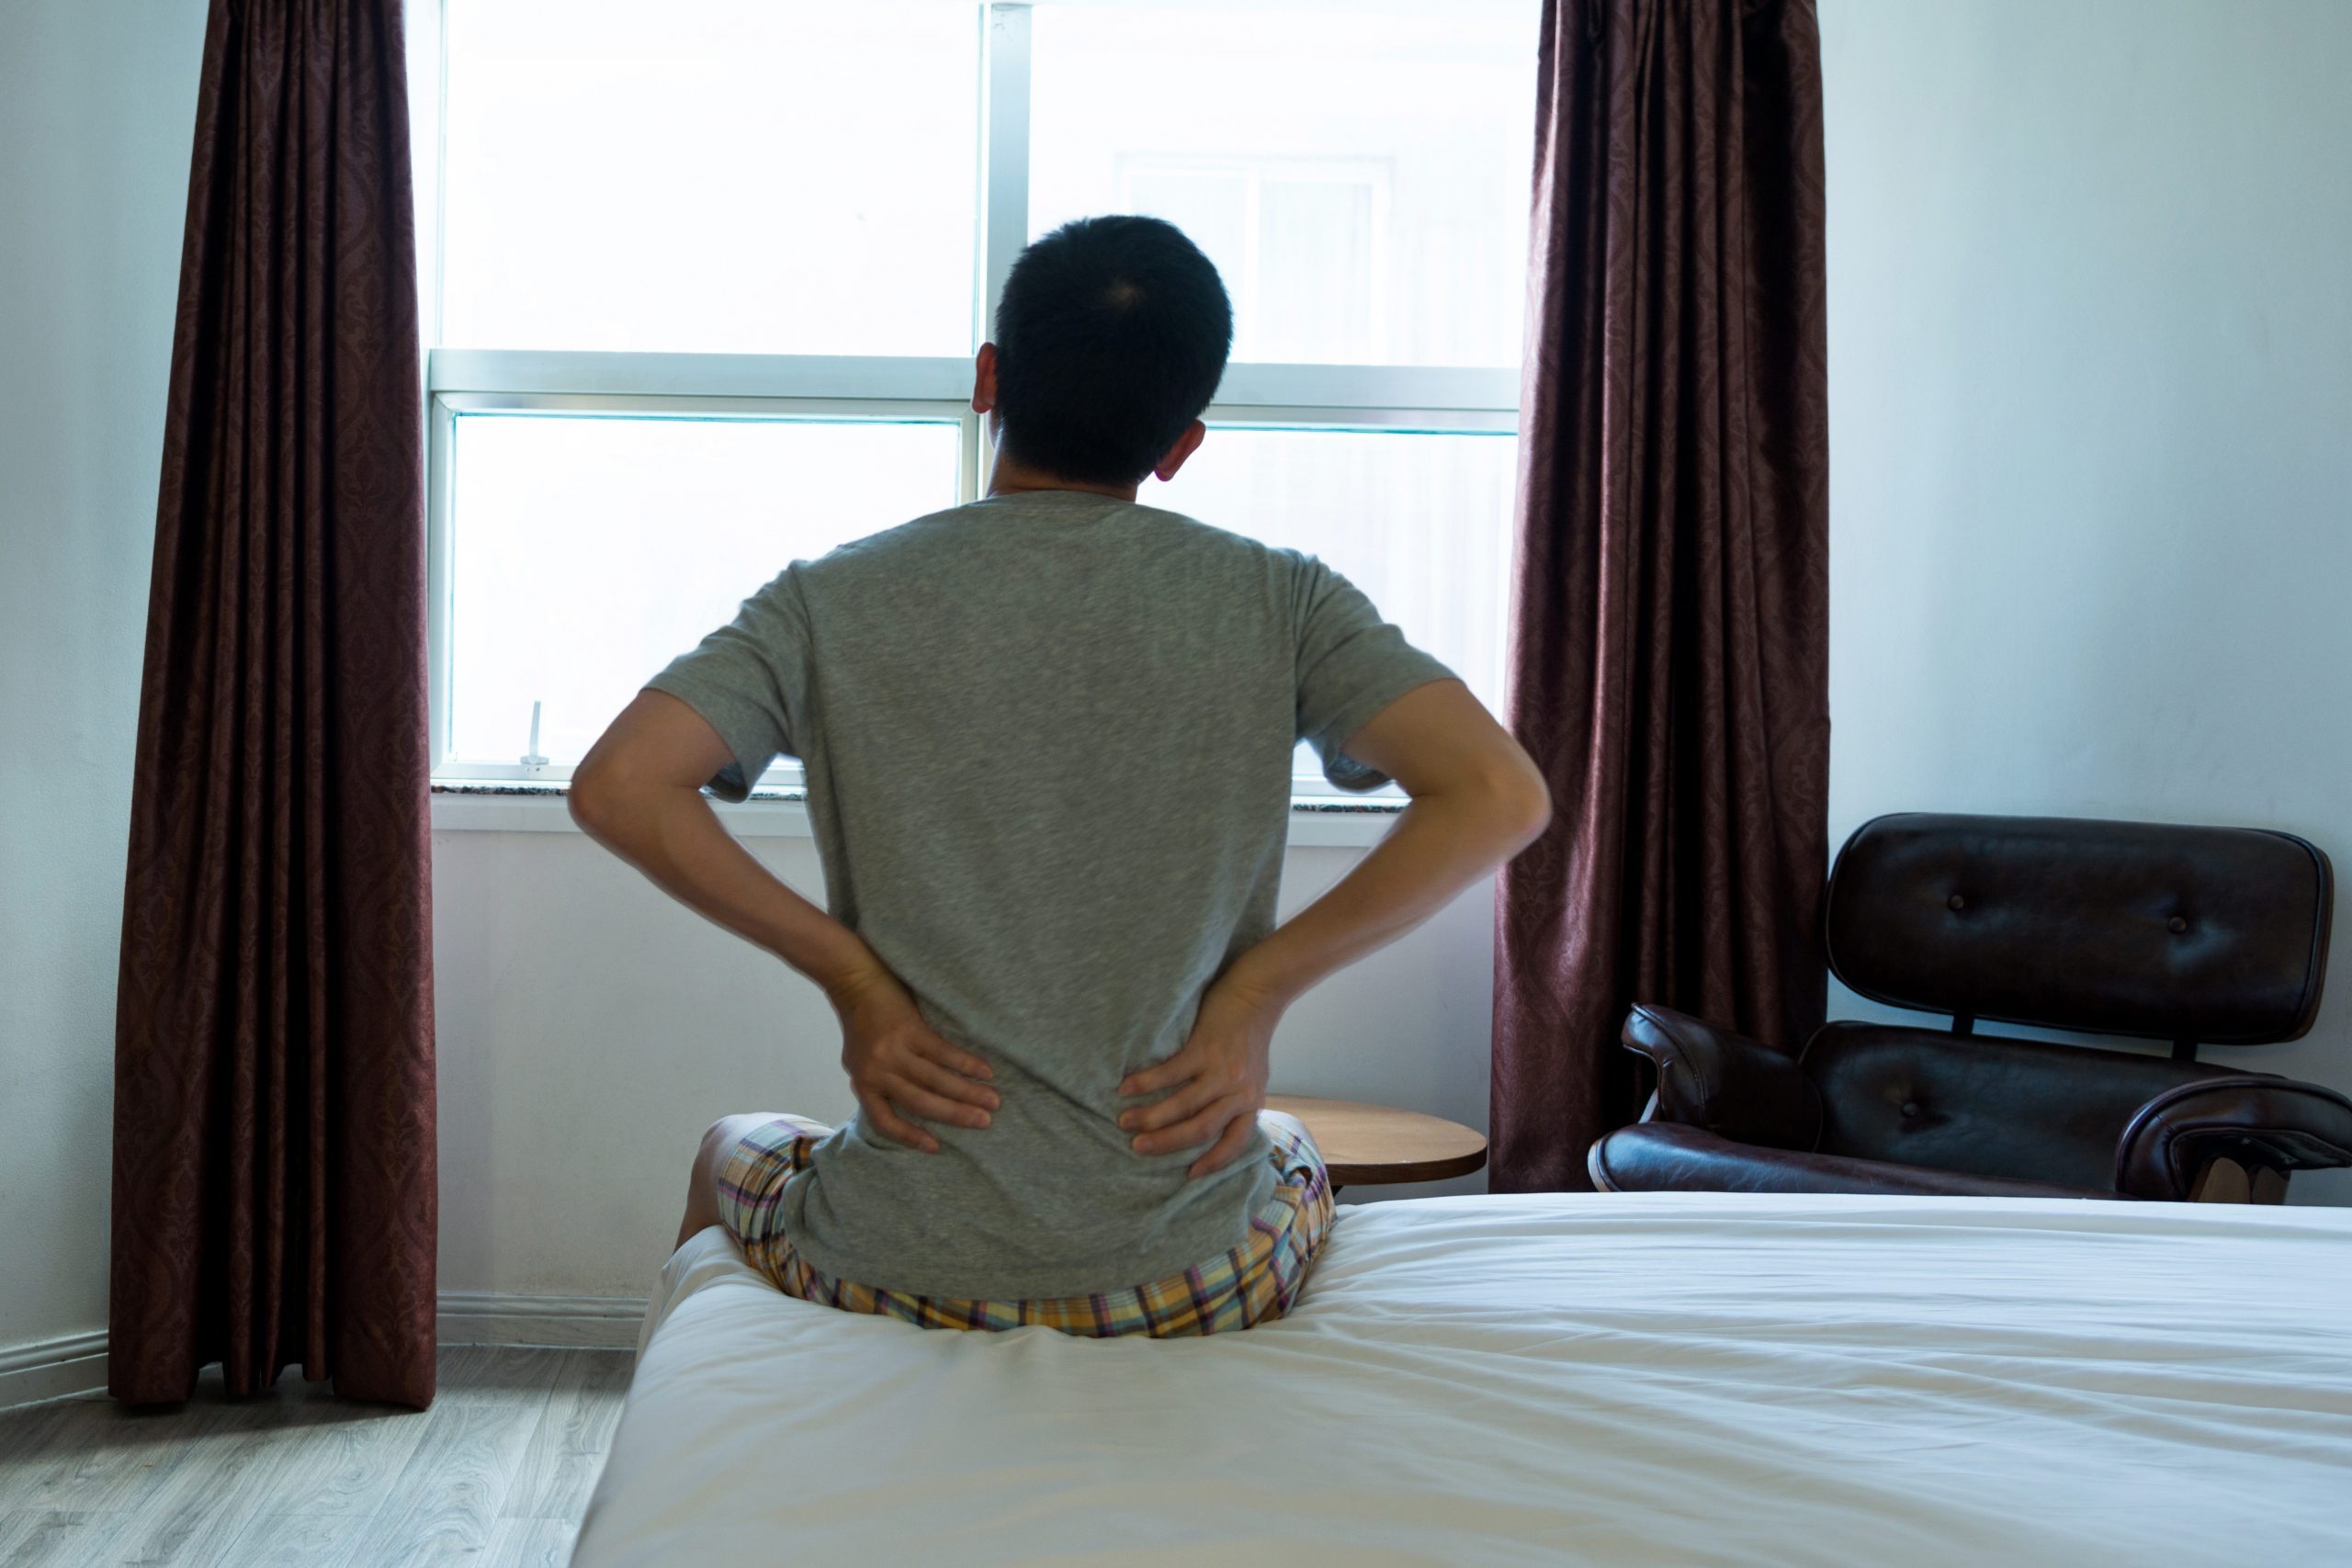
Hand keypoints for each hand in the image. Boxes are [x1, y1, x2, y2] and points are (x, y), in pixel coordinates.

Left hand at [825, 963, 997, 1152]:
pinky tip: (985, 1071)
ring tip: (993, 1101)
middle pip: (921, 1102)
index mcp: (864, 1084)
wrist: (855, 982)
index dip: (910, 1136)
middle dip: (956, 1114)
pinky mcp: (910, 1030)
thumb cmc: (861, 1024)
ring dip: (968, 1092)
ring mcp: (894, 1051)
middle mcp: (878, 1072)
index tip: (936, 1147)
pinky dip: (966, 1063)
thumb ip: (877, 1083)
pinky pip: (943, 1052)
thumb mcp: (858, 1062)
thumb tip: (901, 1104)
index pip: (885, 1121)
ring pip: (936, 1079)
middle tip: (984, 1123)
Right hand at [1117, 973, 1284, 1177]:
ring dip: (1150, 1116)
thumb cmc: (1249, 1037)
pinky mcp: (1205, 1048)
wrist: (1258, 994)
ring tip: (1125, 1121)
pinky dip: (1145, 1082)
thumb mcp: (1253, 1076)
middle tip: (1137, 1147)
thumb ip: (1235, 1100)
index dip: (1214, 1162)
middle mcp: (1240, 1092)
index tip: (1190, 1175)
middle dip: (1166, 1142)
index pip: (1235, 1142)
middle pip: (1200, 1129)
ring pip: (1183, 1105)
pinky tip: (1125, 1088)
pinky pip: (1170, 1073)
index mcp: (1252, 1102)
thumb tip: (1207, 1125)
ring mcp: (1222, 1071)